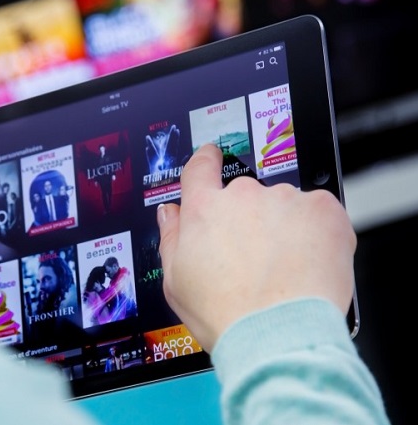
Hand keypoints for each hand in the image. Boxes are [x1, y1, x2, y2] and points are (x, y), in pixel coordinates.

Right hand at [157, 144, 356, 351]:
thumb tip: (169, 213)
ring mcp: (284, 199)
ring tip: (285, 268)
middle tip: (255, 256)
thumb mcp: (176, 281)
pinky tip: (308, 261)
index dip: (206, 161)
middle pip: (246, 195)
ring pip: (284, 205)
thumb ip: (171, 237)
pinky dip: (318, 232)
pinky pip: (319, 211)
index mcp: (204, 210)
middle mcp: (242, 196)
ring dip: (285, 226)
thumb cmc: (226, 315)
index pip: (200, 168)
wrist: (277, 334)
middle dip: (251, 218)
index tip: (211, 158)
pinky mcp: (322, 209)